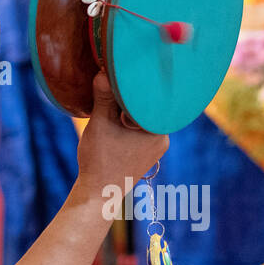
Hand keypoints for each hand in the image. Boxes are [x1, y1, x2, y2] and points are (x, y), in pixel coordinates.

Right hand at [74, 72, 168, 200]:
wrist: (100, 192)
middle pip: (150, 106)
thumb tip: (104, 72)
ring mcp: (158, 145)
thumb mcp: (99, 123)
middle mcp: (164, 137)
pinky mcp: (150, 152)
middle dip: (133, 96)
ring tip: (115, 99)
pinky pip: (143, 128)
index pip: (152, 96)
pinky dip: (131, 121)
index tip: (125, 71)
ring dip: (131, 109)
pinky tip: (118, 117)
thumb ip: (103, 97)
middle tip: (118, 80)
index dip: (138, 83)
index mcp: (157, 129)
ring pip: (145, 117)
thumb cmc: (100, 159)